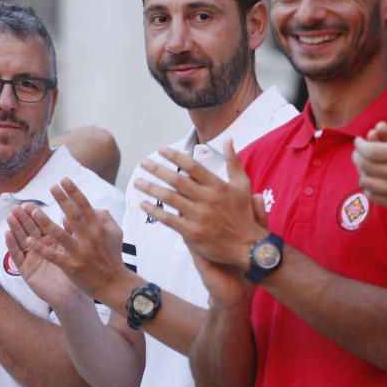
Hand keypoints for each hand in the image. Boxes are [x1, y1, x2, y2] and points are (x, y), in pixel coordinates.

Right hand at [5, 204, 79, 310]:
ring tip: (10, 217)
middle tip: (16, 208)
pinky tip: (7, 234)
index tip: (28, 204)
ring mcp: (32, 259)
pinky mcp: (26, 271)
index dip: (34, 215)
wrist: (72, 295)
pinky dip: (12, 245)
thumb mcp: (73, 249)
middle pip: (29, 230)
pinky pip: (17, 257)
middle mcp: (40, 248)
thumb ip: (71, 232)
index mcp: (51, 241)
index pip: (41, 225)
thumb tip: (69, 214)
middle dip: (22, 219)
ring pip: (21, 240)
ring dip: (15, 228)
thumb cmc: (75, 272)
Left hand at [10, 178, 125, 304]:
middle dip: (62, 200)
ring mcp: (80, 253)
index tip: (64, 180)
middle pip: (73, 215)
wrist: (115, 284)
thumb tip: (91, 207)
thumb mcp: (116, 233)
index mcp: (99, 228)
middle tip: (51, 186)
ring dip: (46, 223)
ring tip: (34, 212)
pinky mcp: (72, 267)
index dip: (74, 192)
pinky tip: (28, 241)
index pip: (85, 206)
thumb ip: (105, 217)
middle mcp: (89, 238)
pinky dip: (40, 249)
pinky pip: (54, 256)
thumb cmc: (113, 256)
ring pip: (61, 235)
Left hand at [136, 140, 265, 269]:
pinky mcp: (192, 233)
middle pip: (177, 180)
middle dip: (157, 170)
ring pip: (170, 198)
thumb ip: (233, 161)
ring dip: (152, 189)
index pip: (192, 166)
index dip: (175, 156)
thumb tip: (229, 139)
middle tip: (144, 162)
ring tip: (138, 182)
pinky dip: (155, 211)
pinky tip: (144, 205)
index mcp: (217, 185)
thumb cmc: (244, 214)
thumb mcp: (243, 185)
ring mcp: (199, 216)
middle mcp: (207, 199)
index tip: (161, 149)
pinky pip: (169, 220)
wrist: (248, 246)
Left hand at [353, 94, 386, 220]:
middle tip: (358, 151)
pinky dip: (369, 187)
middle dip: (357, 156)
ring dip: (362, 171)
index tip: (359, 140)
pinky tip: (373, 181)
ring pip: (367, 181)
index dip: (360, 145)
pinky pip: (375, 196)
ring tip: (364, 165)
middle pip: (365, 165)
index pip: (371, 150)